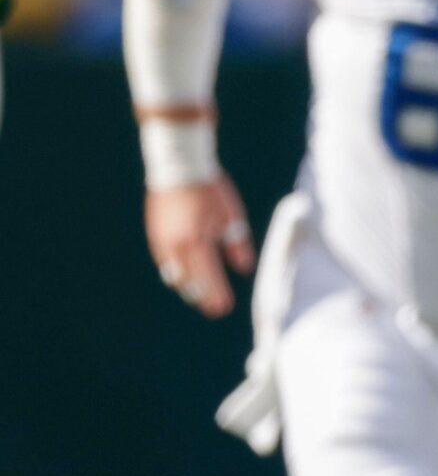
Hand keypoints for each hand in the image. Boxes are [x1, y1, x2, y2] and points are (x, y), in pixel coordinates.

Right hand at [146, 177, 254, 317]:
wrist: (178, 166)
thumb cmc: (210, 190)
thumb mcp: (232, 216)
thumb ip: (237, 245)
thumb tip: (244, 269)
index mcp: (197, 242)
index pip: (208, 277)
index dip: (215, 295)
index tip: (224, 308)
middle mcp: (176, 245)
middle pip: (188, 281)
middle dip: (202, 296)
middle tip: (214, 309)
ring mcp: (161, 240)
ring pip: (173, 274)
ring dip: (187, 287)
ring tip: (200, 297)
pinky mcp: (154, 234)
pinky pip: (164, 261)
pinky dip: (175, 273)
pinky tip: (182, 279)